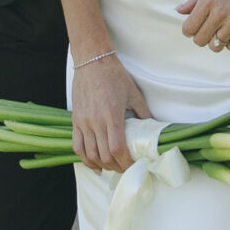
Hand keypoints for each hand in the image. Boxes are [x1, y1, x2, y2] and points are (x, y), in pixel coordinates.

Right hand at [71, 56, 151, 173]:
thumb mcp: (134, 94)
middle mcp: (96, 122)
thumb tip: (153, 129)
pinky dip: (85, 159)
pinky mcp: (76, 121)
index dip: (126, 162)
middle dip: (117, 166)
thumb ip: (143, 113)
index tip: (134, 165)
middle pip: (105, 155)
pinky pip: (77, 146)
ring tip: (113, 167)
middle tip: (127, 168)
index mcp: (112, 115)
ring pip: (90, 154)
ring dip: (102, 165)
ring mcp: (83, 122)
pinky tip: (94, 165)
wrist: (92, 61)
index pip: (118, 149)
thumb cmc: (114, 75)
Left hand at [176, 0, 229, 55]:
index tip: (196, 26)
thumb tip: (179, 11)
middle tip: (209, 30)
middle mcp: (218, 12)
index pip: (188, 28)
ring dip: (217, 41)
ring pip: (216, 45)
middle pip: (200, 40)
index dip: (190, 30)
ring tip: (222, 31)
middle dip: (202, 37)